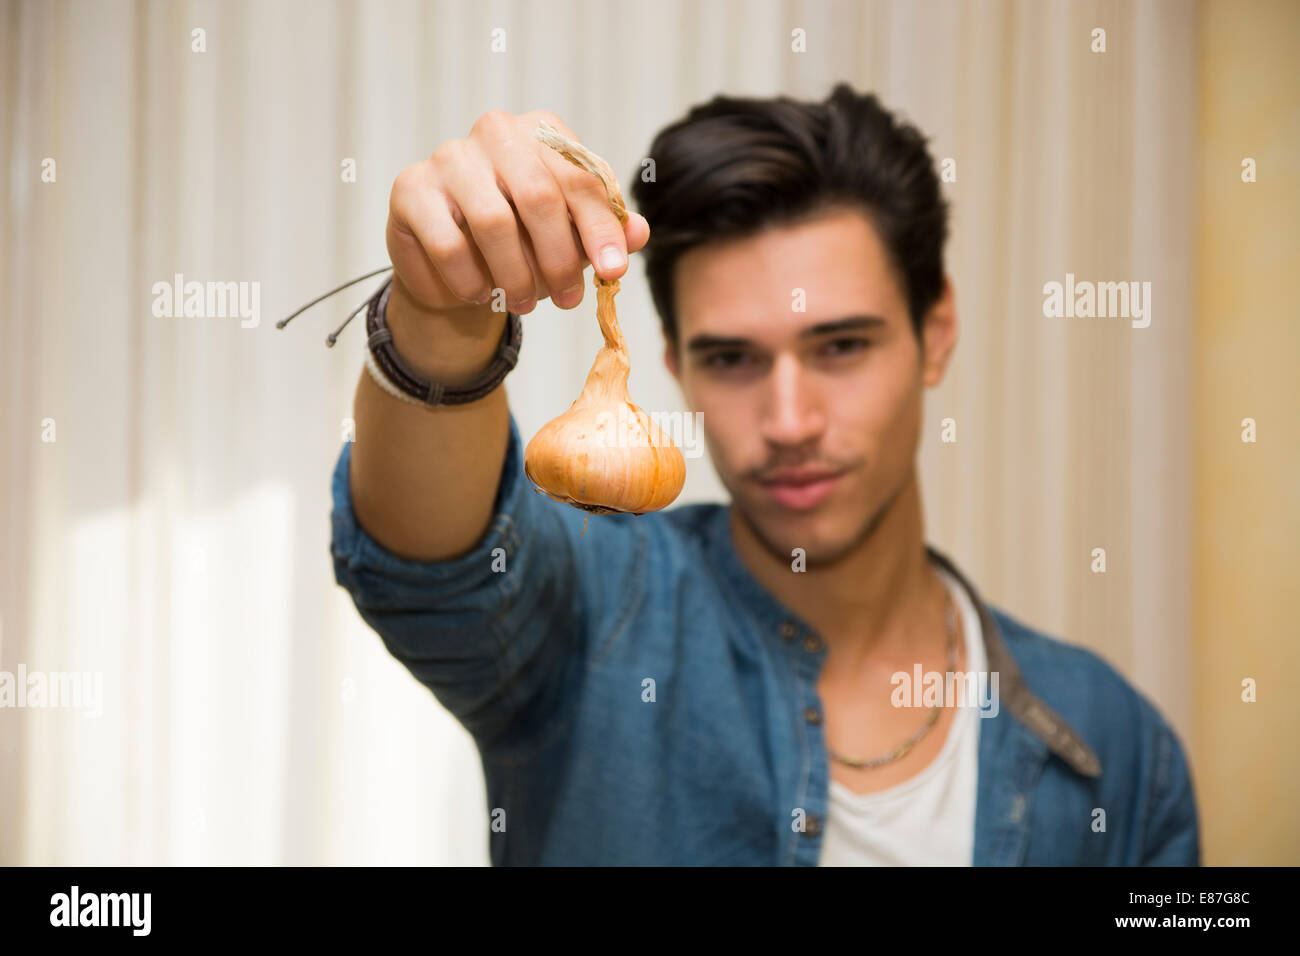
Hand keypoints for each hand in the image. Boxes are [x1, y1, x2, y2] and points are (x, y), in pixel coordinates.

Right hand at [386, 109, 650, 315]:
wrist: (455, 268)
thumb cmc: (521, 244)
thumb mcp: (570, 239)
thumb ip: (603, 233)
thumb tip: (640, 234)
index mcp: (543, 133)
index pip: (581, 178)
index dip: (600, 229)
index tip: (612, 272)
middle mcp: (496, 132)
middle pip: (538, 196)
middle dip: (558, 259)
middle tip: (567, 301)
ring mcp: (450, 156)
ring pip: (493, 222)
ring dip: (514, 275)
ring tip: (522, 303)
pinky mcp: (411, 188)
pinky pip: (448, 244)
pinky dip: (470, 281)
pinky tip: (479, 294)